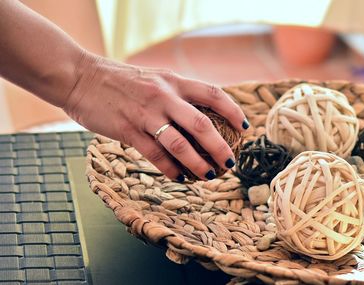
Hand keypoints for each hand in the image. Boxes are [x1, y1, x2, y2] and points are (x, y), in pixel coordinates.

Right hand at [64, 53, 248, 180]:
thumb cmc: (120, 80)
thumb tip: (200, 113)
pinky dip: (170, 168)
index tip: (244, 128)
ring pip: (179, 144)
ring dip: (197, 163)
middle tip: (230, 162)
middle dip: (220, 146)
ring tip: (209, 176)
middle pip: (201, 124)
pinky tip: (179, 177)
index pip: (213, 94)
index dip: (233, 111)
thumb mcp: (154, 78)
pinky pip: (154, 154)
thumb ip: (176, 93)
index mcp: (172, 81)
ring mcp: (145, 114)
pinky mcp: (127, 130)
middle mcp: (163, 96)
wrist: (81, 77)